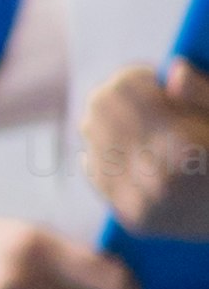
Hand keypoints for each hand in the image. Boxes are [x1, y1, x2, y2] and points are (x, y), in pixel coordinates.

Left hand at [87, 58, 208, 241]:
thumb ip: (205, 94)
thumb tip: (174, 68)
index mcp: (185, 147)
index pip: (124, 90)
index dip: (134, 76)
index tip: (150, 76)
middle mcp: (158, 179)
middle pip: (100, 110)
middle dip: (118, 96)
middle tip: (138, 93)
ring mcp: (143, 204)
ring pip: (92, 138)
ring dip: (108, 123)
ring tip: (136, 121)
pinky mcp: (135, 220)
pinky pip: (97, 171)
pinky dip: (105, 152)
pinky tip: (126, 145)